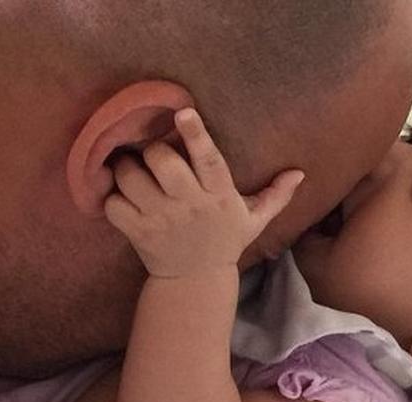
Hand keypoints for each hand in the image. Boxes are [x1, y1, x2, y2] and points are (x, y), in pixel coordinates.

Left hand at [104, 108, 303, 279]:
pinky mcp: (137, 232)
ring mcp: (160, 219)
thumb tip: (300, 173)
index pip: (209, 161)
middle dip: (154, 150)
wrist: (196, 280)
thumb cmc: (226, 240)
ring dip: (128, 169)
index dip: (196, 135)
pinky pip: (112, 204)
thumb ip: (277, 195)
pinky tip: (122, 196)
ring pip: (131, 178)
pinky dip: (111, 196)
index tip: (184, 112)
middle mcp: (189, 205)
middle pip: (162, 162)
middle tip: (155, 155)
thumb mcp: (256, 219)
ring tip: (135, 173)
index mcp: (219, 195)